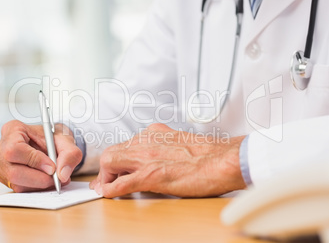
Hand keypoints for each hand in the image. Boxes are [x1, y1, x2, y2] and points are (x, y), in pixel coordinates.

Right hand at [0, 120, 81, 191]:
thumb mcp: (66, 140)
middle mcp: (2, 147)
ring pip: (16, 182)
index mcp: (13, 129)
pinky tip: (46, 180)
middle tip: (57, 178)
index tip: (52, 167)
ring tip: (55, 178)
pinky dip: (36, 188)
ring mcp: (1, 163)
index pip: (15, 150)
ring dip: (39, 184)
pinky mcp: (5, 177)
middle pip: (13, 171)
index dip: (34, 161)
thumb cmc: (53, 138)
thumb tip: (63, 174)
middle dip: (39, 178)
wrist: (51, 143)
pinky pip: (19, 188)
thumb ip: (70, 154)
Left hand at [90, 123, 245, 197]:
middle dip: (107, 168)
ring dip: (106, 177)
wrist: (224, 160)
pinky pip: (120, 184)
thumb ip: (165, 145)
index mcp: (154, 133)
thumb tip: (159, 157)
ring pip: (111, 162)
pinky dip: (110, 190)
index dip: (117, 159)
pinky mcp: (151, 175)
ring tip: (106, 188)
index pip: (126, 144)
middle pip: (113, 151)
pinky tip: (108, 195)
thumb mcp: (181, 142)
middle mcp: (146, 141)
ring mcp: (147, 157)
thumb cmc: (209, 154)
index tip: (114, 169)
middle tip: (104, 181)